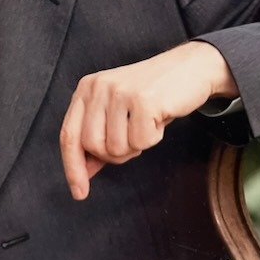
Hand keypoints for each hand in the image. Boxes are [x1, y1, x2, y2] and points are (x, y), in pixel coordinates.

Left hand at [59, 40, 238, 199]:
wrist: (190, 68)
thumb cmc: (153, 94)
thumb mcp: (118, 112)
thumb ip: (99, 137)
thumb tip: (83, 173)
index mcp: (87, 88)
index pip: (69, 135)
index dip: (73, 167)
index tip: (79, 192)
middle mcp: (98, 87)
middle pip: (93, 146)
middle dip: (115, 154)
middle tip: (134, 136)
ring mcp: (120, 92)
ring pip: (116, 148)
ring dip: (137, 145)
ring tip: (147, 122)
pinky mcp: (143, 99)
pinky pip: (141, 142)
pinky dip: (153, 138)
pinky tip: (159, 118)